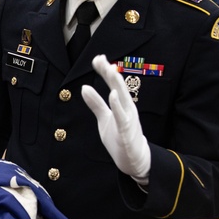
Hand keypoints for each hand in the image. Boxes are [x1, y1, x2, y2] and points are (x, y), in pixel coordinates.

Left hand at [81, 55, 150, 184]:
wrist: (134, 160)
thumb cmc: (119, 138)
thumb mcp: (104, 119)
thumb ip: (96, 104)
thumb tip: (84, 87)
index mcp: (122, 104)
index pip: (113, 84)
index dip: (105, 71)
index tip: (97, 58)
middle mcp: (128, 108)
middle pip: (119, 86)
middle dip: (110, 72)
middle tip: (101, 58)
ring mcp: (128, 119)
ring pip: (123, 98)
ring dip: (116, 83)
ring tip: (110, 70)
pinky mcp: (126, 131)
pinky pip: (122, 116)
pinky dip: (118, 105)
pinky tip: (113, 94)